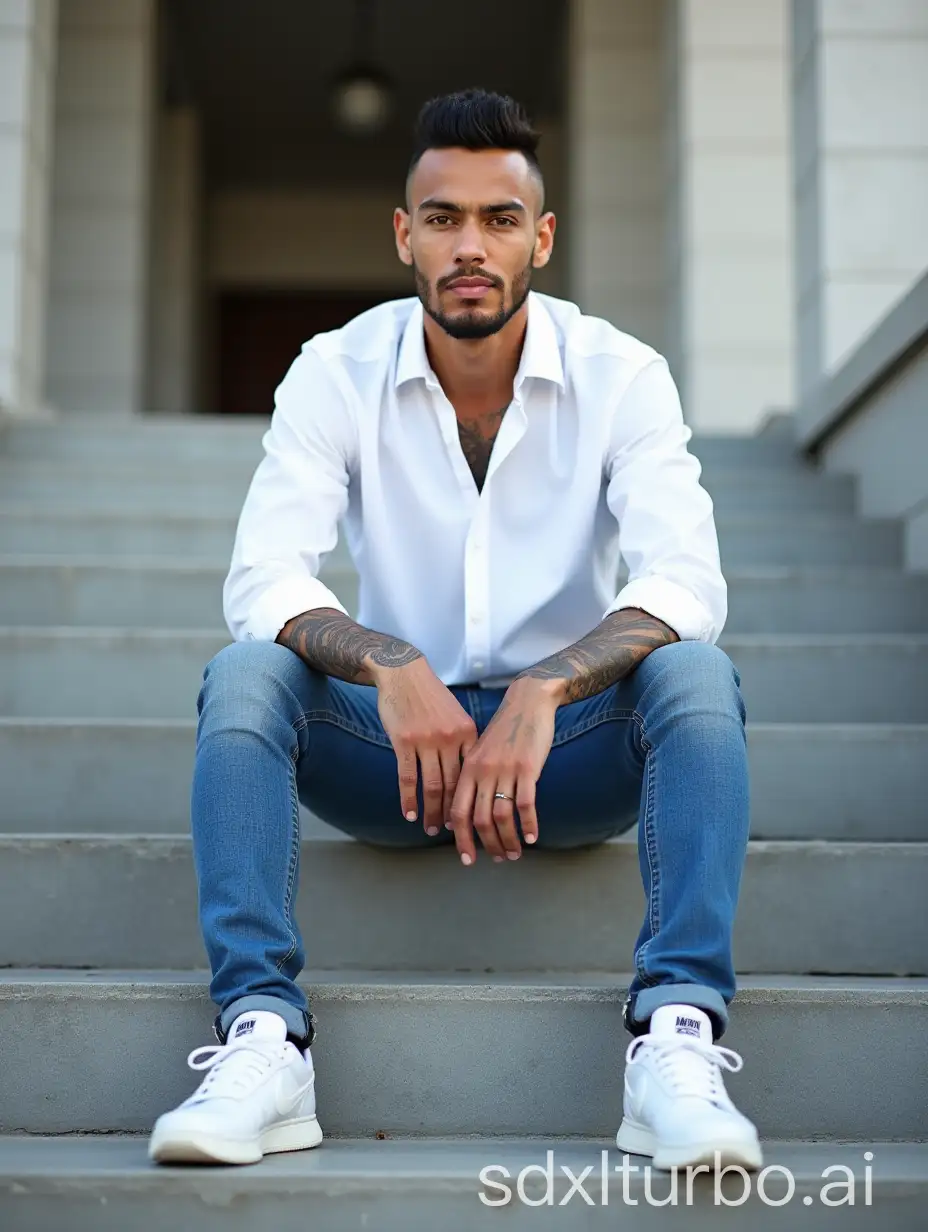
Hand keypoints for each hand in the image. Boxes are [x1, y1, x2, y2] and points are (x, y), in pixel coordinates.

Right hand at [373, 658, 477, 835]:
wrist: (404, 673)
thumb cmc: (430, 697)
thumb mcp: (456, 716)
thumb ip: (463, 743)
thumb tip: (470, 775)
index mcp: (467, 734)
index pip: (472, 776)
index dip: (472, 801)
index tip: (472, 819)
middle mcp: (450, 738)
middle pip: (454, 786)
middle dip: (454, 814)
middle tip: (453, 834)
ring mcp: (427, 740)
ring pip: (432, 786)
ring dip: (431, 812)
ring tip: (429, 829)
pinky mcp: (404, 741)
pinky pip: (407, 777)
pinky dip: (409, 799)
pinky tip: (409, 815)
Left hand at [448, 678, 558, 865]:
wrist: (526, 703)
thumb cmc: (504, 731)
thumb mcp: (481, 752)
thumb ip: (474, 779)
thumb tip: (469, 813)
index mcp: (468, 769)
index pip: (459, 812)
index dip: (462, 839)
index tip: (468, 858)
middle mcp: (482, 772)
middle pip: (480, 820)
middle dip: (488, 845)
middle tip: (499, 859)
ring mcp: (505, 770)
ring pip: (502, 817)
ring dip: (509, 840)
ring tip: (516, 853)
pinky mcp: (527, 768)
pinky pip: (526, 805)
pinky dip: (529, 825)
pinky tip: (533, 837)